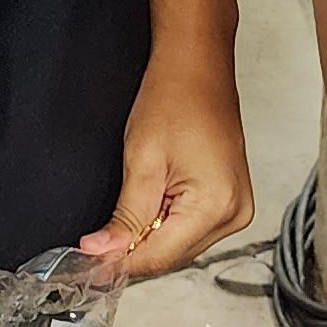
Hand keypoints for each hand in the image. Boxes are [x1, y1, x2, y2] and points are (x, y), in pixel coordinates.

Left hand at [76, 45, 253, 280]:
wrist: (196, 65)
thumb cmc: (174, 97)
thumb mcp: (141, 160)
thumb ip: (124, 216)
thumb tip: (101, 254)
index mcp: (216, 206)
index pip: (159, 257)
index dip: (119, 261)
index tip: (89, 262)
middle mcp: (234, 214)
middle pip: (171, 255)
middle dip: (134, 247)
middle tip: (100, 236)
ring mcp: (237, 208)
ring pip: (180, 245)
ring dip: (151, 234)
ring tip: (134, 200)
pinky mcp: (232, 201)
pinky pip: (192, 228)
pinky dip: (167, 222)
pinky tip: (153, 198)